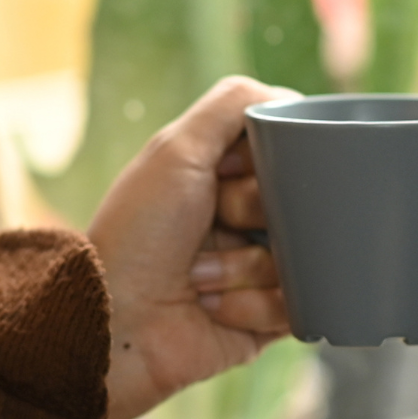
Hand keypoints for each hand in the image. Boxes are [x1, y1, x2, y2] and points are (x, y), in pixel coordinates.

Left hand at [90, 76, 295, 418]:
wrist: (115, 321)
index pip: (284, 155)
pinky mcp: (267, 321)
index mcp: (220, 180)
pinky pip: (298, 304)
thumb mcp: (176, 149)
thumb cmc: (137, 234)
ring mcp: (257, 272)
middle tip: (215, 223)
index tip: (229, 171)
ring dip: (246, 266)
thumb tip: (290, 97)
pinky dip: (253, 305)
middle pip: (300, 202)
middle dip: (255, 212)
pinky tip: (211, 308)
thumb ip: (232, 105)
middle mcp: (241, 223)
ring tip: (199, 277)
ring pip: (303, 255)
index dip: (268, 161)